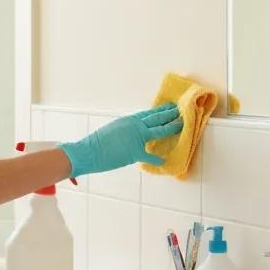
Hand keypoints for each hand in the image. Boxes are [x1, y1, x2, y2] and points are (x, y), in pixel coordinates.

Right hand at [59, 103, 182, 176]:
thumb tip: (132, 135)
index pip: (148, 114)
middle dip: (170, 114)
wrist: (88, 151)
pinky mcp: (135, 152)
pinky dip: (157, 160)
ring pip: (159, 130)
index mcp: (128, 120)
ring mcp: (136, 138)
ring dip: (172, 126)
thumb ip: (125, 130)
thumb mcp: (112, 130)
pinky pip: (150, 156)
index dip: (160, 110)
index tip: (169, 107)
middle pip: (156, 118)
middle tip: (180, 111)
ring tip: (181, 124)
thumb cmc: (96, 142)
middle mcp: (134, 126)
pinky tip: (164, 161)